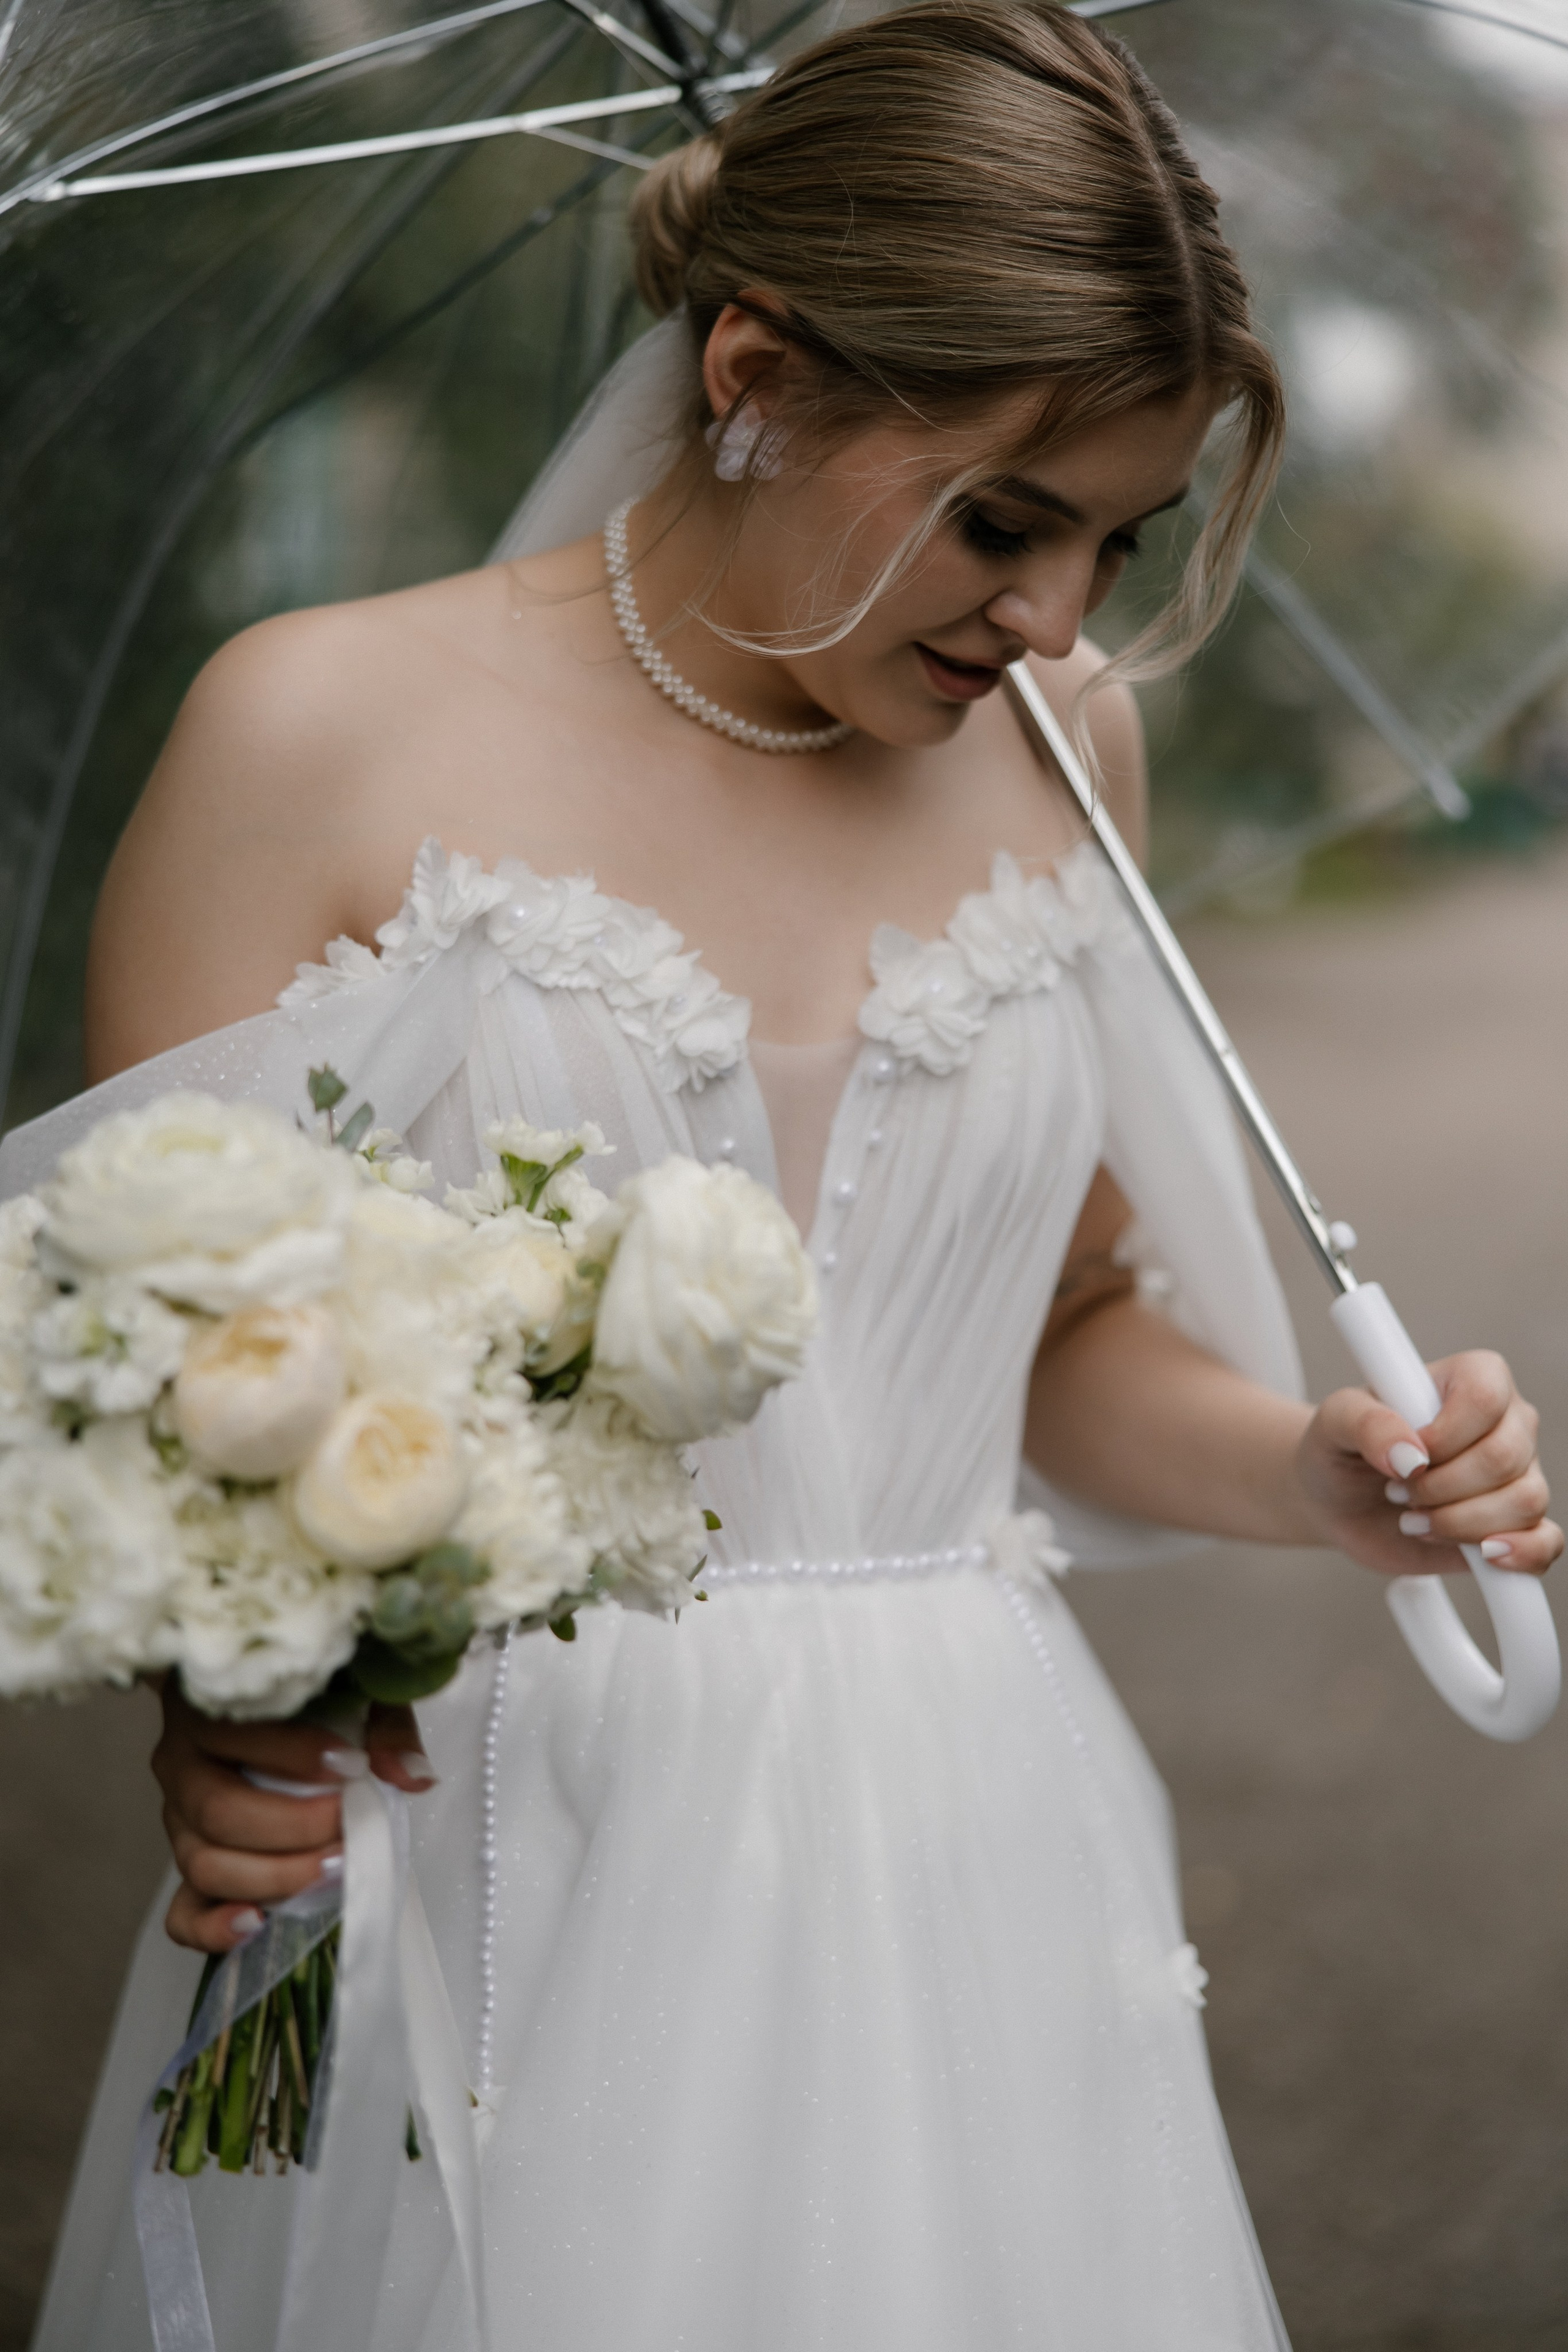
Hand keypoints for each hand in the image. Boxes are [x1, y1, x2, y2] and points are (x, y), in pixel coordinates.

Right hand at [152, 1679, 436, 1954]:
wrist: (264, 1711)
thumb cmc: (312, 1697)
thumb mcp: (355, 1690)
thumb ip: (384, 1725)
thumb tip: (411, 1776)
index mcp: (207, 1711)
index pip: (234, 1733)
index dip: (294, 1755)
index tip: (353, 1766)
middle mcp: (181, 1766)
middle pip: (218, 1810)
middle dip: (292, 1827)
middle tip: (347, 1825)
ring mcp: (179, 1822)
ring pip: (204, 1862)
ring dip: (273, 1875)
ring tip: (333, 1867)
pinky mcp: (190, 1866)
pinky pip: (183, 1912)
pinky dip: (213, 1926)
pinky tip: (256, 1922)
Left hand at [1295, 1348, 1560, 1581]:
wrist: (1338, 1501)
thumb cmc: (1342, 1449)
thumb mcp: (1334, 1421)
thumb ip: (1365, 1422)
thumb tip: (1409, 1454)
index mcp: (1470, 1378)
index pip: (1485, 1398)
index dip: (1443, 1438)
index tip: (1403, 1458)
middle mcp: (1506, 1423)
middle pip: (1504, 1457)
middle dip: (1440, 1488)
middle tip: (1399, 1491)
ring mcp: (1517, 1474)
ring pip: (1524, 1502)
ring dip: (1458, 1523)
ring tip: (1415, 1518)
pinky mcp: (1517, 1525)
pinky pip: (1547, 1542)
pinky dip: (1518, 1555)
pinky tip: (1479, 1554)